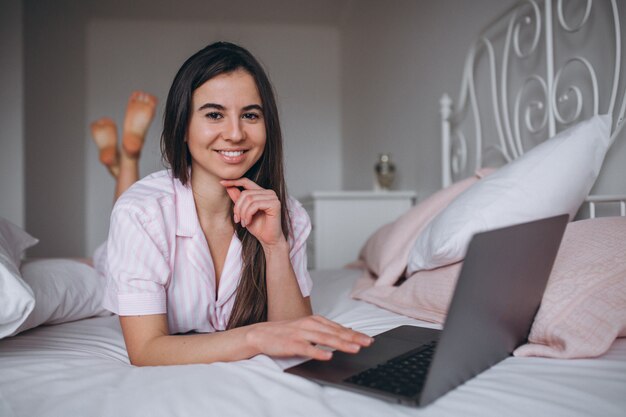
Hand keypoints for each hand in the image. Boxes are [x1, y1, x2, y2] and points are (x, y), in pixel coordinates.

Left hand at [220, 178, 283, 246]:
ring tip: (242, 222)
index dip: (233, 181)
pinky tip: (248, 222)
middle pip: (246, 193)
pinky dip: (248, 214)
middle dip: (238, 207)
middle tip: (237, 219)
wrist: (268, 239)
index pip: (246, 181)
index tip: (221, 183)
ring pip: (249, 199)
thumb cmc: (257, 227)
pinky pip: (255, 205)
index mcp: (262, 192)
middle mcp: (269, 192)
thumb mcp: (243, 212)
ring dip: (242, 212)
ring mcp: (273, 197)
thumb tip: (228, 187)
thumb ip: (238, 199)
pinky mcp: (275, 204)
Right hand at [246, 315, 373, 359]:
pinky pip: (307, 348)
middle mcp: (310, 325)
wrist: (261, 334)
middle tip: (368, 343)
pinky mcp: (292, 344)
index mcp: (315, 321)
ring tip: (355, 348)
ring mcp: (301, 334)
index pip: (339, 328)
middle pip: (336, 332)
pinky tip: (328, 356)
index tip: (369, 339)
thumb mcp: (308, 327)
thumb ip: (325, 330)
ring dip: (341, 344)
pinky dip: (318, 352)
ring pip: (325, 339)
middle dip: (354, 338)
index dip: (355, 334)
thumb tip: (346, 332)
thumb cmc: (286, 332)